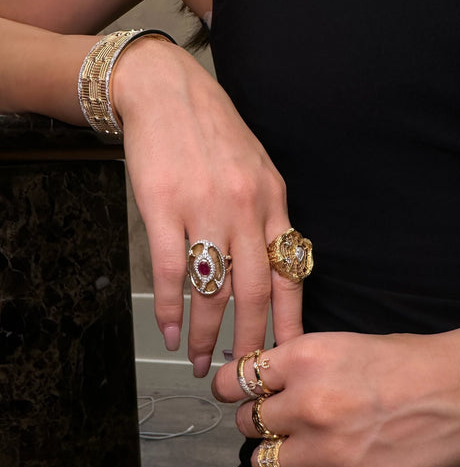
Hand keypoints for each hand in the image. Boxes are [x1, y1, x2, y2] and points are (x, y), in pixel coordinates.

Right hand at [114, 37, 303, 374]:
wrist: (168, 93)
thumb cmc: (214, 135)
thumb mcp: (258, 170)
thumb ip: (268, 217)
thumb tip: (275, 268)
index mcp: (273, 202)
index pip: (290, 273)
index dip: (290, 320)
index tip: (287, 354)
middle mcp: (245, 209)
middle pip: (254, 292)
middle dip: (248, 341)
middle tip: (241, 373)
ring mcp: (204, 209)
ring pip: (211, 289)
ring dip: (206, 333)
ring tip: (200, 360)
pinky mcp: (164, 207)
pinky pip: (171, 272)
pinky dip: (170, 309)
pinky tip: (170, 331)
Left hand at [212, 311, 459, 466]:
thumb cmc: (408, 362)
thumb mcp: (342, 344)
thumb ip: (296, 364)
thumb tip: (258, 383)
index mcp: (306, 358)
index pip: (236, 381)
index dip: (233, 390)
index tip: (237, 395)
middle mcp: (310, 403)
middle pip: (248, 423)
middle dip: (262, 422)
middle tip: (286, 421)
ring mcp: (329, 449)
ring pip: (265, 463)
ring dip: (279, 456)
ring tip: (305, 448)